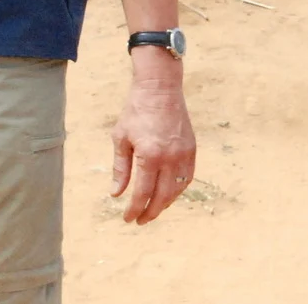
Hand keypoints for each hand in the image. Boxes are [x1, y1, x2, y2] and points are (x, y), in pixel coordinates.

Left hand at [110, 69, 195, 224]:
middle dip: (150, 212)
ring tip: (153, 209)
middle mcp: (170, 157)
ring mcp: (184, 153)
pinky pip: (188, 177)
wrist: (160, 87)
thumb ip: (120, 168)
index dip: (134, 209)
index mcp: (149, 155)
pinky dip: (178, 190)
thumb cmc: (136, 110)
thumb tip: (116, 195)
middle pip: (162, 196)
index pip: (142, 192)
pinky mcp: (192, 148)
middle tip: (140, 220)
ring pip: (177, 190)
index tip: (127, 219)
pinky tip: (168, 194)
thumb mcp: (121, 138)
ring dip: (165, 204)